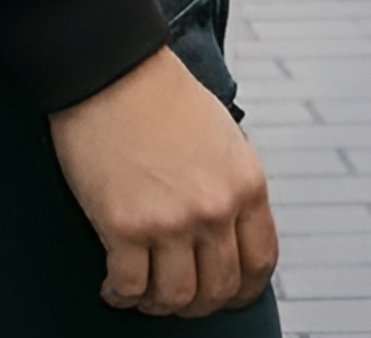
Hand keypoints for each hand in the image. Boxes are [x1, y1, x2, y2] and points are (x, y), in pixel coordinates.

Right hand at [49, 45, 276, 317]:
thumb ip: (232, 185)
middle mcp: (214, 209)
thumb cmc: (160, 93)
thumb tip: (230, 231)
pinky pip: (129, 288)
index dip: (242, 289)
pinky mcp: (123, 226)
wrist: (110, 66)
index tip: (224, 292)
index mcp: (246, 184)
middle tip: (178, 296)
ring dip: (159, 303)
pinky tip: (113, 286)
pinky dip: (120, 295)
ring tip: (143, 292)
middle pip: (218, 289)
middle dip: (198, 302)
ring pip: (176, 298)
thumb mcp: (223, 134)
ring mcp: (169, 221)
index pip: (260, 263)